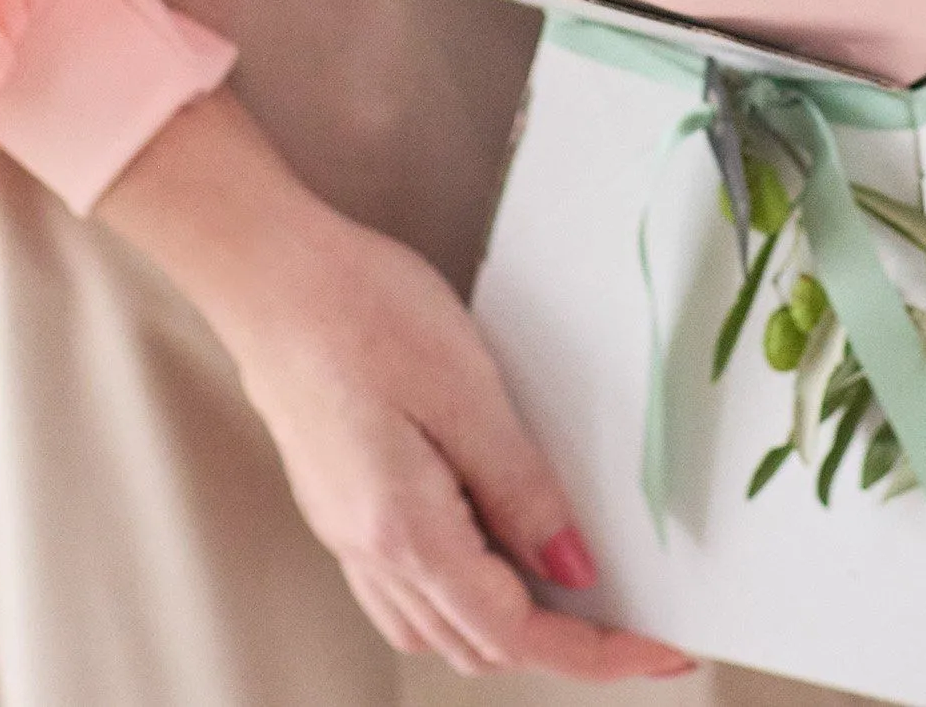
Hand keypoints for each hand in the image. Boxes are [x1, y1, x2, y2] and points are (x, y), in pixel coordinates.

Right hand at [100, 88, 692, 680]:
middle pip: (478, 645)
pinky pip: (409, 587)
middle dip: (560, 647)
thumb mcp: (466, 389)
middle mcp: (369, 551)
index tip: (657, 649)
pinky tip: (494, 549)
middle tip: (632, 619)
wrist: (269, 273)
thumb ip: (520, 489)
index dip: (594, 652)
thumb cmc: (361, 312)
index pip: (514, 632)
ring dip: (510, 626)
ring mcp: (347, 533)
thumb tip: (573, 568)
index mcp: (404, 531)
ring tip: (576, 589)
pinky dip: (465, 592)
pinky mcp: (340, 504)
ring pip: (440, 627)